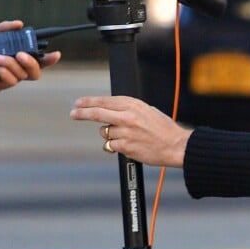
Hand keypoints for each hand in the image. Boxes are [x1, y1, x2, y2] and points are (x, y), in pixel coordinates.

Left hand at [0, 20, 59, 92]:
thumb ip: (4, 29)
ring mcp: (6, 80)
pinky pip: (8, 82)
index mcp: (15, 59)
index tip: (56, 53)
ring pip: (21, 76)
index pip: (37, 61)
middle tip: (20, 54)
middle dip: (31, 62)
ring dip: (10, 65)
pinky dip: (2, 72)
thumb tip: (19, 24)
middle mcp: (14, 70)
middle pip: (34, 72)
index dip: (48, 59)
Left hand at [70, 95, 191, 165]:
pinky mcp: (125, 147)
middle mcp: (127, 117)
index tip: (79, 103)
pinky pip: (111, 146)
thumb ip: (129, 109)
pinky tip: (127, 146)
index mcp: (133, 105)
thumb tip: (111, 109)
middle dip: (82, 113)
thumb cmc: (164, 129)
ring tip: (125, 137)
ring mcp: (125, 132)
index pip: (105, 101)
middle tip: (73, 113)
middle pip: (97, 113)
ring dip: (109, 135)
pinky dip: (115, 146)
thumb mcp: (148, 111)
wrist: (176, 146)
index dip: (89, 102)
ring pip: (105, 132)